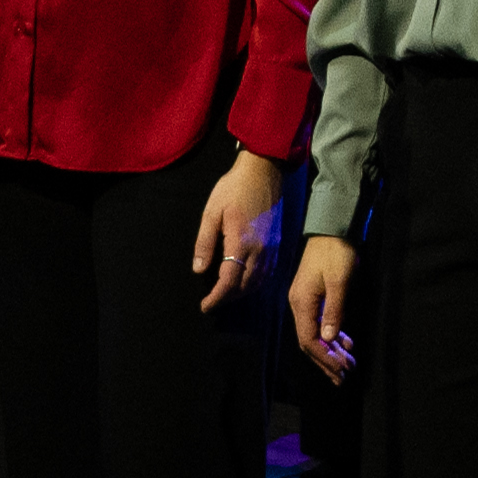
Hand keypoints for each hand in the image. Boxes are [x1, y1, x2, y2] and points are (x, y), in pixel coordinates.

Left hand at [192, 150, 282, 307]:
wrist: (263, 171)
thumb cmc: (233, 188)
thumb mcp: (212, 212)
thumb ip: (205, 242)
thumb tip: (199, 269)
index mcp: (242, 243)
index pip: (229, 281)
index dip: (216, 298)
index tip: (205, 306)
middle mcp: (260, 250)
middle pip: (245, 286)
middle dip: (227, 298)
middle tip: (212, 301)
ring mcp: (272, 248)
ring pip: (258, 282)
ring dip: (241, 292)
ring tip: (226, 294)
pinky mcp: (278, 243)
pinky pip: (268, 273)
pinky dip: (256, 283)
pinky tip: (246, 282)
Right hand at [285, 233, 358, 375]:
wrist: (332, 228)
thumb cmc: (336, 252)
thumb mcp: (338, 281)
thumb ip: (334, 310)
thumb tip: (330, 339)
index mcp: (302, 302)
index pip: (309, 340)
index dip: (324, 358)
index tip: (340, 370)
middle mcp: (299, 304)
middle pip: (310, 341)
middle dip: (327, 360)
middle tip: (343, 377)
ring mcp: (305, 300)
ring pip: (316, 334)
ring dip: (331, 351)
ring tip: (348, 364)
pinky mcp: (314, 296)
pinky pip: (320, 323)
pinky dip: (333, 336)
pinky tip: (346, 343)